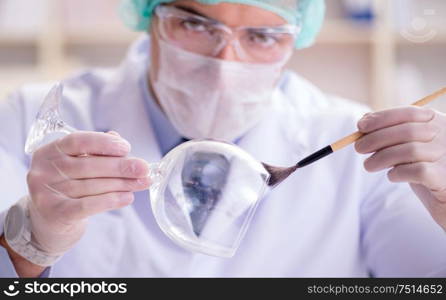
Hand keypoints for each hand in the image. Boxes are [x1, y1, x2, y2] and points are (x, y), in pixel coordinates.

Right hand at [23, 131, 149, 262]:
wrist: (48, 223)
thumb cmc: (67, 188)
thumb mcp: (77, 166)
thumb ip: (96, 152)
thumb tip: (118, 138)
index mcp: (49, 152)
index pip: (78, 141)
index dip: (104, 143)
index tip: (127, 148)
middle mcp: (44, 170)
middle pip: (89, 165)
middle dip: (121, 167)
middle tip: (144, 168)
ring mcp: (47, 193)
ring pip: (93, 186)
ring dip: (123, 184)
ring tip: (142, 183)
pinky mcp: (55, 213)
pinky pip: (89, 205)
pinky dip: (112, 200)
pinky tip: (128, 197)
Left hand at [355, 106, 445, 229]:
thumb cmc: (424, 169)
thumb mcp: (409, 146)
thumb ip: (392, 132)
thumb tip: (364, 120)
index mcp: (438, 123)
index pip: (409, 113)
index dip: (382, 118)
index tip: (360, 127)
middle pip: (407, 131)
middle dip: (376, 138)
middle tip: (359, 149)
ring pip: (410, 151)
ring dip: (382, 157)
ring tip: (369, 165)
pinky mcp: (443, 179)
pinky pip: (418, 171)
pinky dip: (399, 172)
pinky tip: (392, 176)